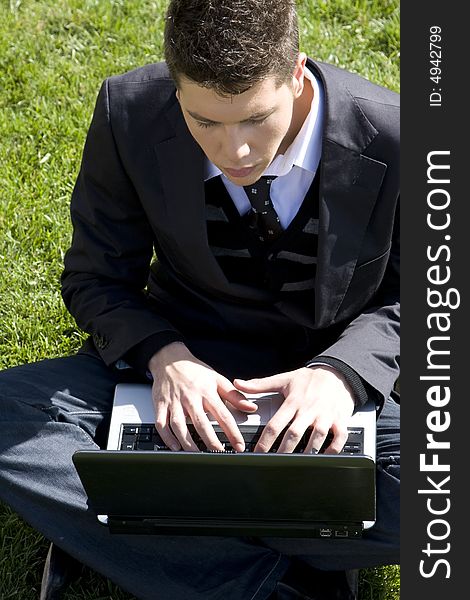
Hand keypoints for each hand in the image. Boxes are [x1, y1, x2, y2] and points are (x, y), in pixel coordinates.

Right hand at [148, 343, 257, 451]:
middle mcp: (190, 398)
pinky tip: (174, 447)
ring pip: (179, 425)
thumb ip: (234, 395)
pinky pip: (161, 423)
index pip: (223, 414)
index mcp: (206, 392)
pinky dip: (166, 437)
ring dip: (187, 442)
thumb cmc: (194, 372)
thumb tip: (250, 407)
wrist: (169, 360)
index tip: (239, 445)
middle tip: (219, 454)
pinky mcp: (160, 405)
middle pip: (200, 422)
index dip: (232, 432)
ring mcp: (174, 402)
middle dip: (210, 441)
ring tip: (196, 454)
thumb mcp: (217, 379)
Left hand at [234, 366, 354, 453]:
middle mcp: (309, 409)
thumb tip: (238, 383)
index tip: (258, 453)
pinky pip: (339, 436)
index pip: (276, 424)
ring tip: (298, 464)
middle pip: (295, 433)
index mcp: (293, 401)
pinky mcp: (340, 419)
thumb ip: (259, 384)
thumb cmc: (309, 379)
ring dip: (308, 452)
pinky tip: (325, 456)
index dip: (265, 441)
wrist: (336, 374)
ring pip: (317, 437)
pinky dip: (334, 448)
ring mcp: (326, 415)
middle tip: (275, 464)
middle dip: (284, 451)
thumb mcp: (283, 379)